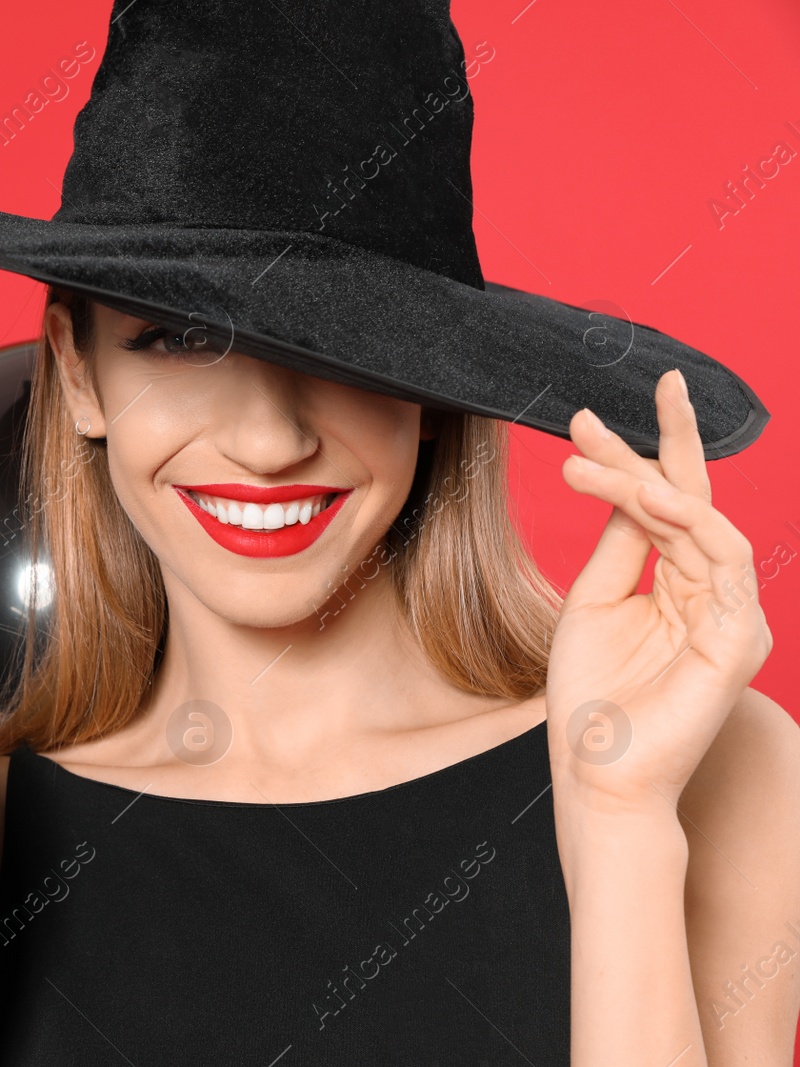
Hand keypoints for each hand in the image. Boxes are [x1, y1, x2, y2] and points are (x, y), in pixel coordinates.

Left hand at [546, 369, 771, 813]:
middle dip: (666, 440)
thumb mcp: (593, 604)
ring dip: (646, 482)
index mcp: (678, 583)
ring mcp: (731, 613)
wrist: (597, 772)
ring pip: (702, 522)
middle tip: (656, 381)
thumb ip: (618, 547)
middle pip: (691, 500)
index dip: (631, 457)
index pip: (662, 506)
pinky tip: (650, 497)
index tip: (584, 418)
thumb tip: (624, 487)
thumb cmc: (592, 696)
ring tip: (586, 458)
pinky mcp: (738, 637)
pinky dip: (689, 523)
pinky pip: (723, 562)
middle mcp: (712, 591)